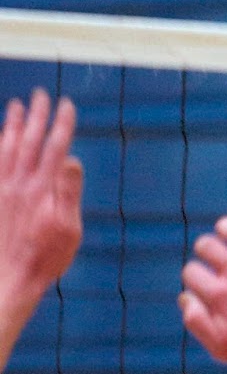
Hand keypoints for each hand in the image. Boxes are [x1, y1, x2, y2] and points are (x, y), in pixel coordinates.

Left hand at [0, 91, 83, 300]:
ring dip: (12, 125)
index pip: (55, 147)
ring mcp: (2, 189)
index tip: (67, 105)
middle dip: (36, 115)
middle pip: (29, 140)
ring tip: (15, 106)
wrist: (7, 278)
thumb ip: (68, 192)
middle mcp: (20, 183)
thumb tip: (72, 160)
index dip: (62, 124)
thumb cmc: (44, 258)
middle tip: (40, 95)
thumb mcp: (68, 229)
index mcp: (43, 189)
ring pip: (6, 148)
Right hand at [179, 218, 226, 373]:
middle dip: (204, 249)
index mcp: (219, 295)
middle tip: (209, 255)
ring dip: (225, 229)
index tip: (199, 281)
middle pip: (207, 245)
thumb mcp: (220, 347)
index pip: (191, 271)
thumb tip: (185, 297)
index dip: (192, 276)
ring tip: (225, 232)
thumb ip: (196, 322)